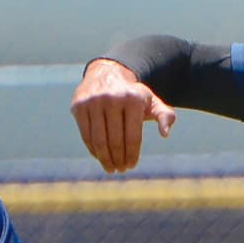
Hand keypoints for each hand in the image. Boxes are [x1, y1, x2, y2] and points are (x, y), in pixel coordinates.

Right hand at [70, 59, 176, 173]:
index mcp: (133, 98)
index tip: (131, 165)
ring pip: (99, 140)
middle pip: (115, 140)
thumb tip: (165, 133)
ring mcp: (94, 101)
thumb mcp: (151, 101)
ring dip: (105, 159)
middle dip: (119, 159)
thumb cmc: (133, 94)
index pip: (133, 136)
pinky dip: (93, 149)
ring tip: (110, 168)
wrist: (107, 73)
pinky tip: (99, 156)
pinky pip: (86, 135)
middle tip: (120, 169)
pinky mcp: (79, 106)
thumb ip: (165, 115)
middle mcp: (112, 98)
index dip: (132, 154)